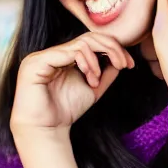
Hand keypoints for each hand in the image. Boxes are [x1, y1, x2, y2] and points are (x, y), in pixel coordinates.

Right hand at [10, 33, 134, 135]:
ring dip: (97, 60)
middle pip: (89, 37)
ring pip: (82, 42)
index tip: (129, 64)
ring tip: (97, 80)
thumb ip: (105, 72)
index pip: (92, 41)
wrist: (46, 130)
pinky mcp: (38, 62)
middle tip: (124, 64)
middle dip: (111, 48)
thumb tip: (120, 58)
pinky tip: (90, 78)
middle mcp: (53, 53)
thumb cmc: (66, 110)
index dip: (113, 48)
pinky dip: (86, 62)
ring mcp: (43, 55)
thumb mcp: (93, 88)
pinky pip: (70, 51)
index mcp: (64, 56)